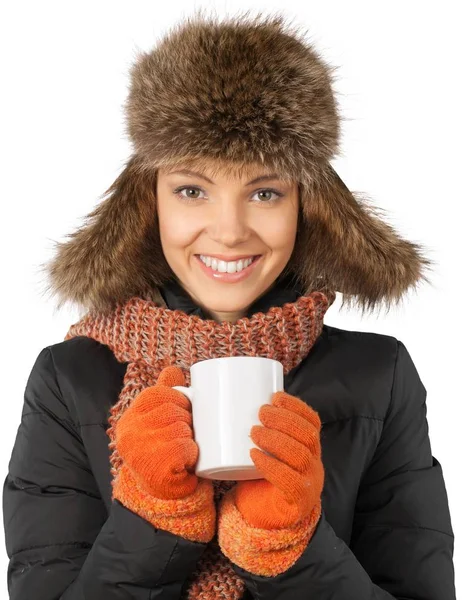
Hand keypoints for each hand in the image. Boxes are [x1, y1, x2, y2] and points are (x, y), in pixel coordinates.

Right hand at [115, 365, 204, 498]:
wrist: (163, 498)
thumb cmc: (164, 453)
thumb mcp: (158, 422)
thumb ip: (163, 395)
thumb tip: (172, 369)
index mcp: (130, 418)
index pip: (159, 394)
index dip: (179, 401)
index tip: (185, 414)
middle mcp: (129, 433)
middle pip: (172, 410)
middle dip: (188, 421)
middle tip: (189, 435)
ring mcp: (141, 450)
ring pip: (181, 427)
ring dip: (192, 438)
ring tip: (187, 448)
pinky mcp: (155, 467)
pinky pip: (184, 446)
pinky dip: (193, 453)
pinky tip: (188, 461)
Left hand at [233, 390, 323, 528]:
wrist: (263, 521)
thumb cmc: (259, 479)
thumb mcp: (263, 450)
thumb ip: (255, 428)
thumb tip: (224, 400)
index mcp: (308, 448)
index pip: (312, 422)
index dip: (296, 406)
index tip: (275, 396)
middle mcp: (314, 464)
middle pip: (308, 435)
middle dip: (284, 419)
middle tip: (260, 412)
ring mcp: (309, 483)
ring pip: (300, 455)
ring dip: (276, 439)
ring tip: (254, 432)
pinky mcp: (298, 502)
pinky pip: (291, 482)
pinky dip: (271, 465)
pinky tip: (254, 455)